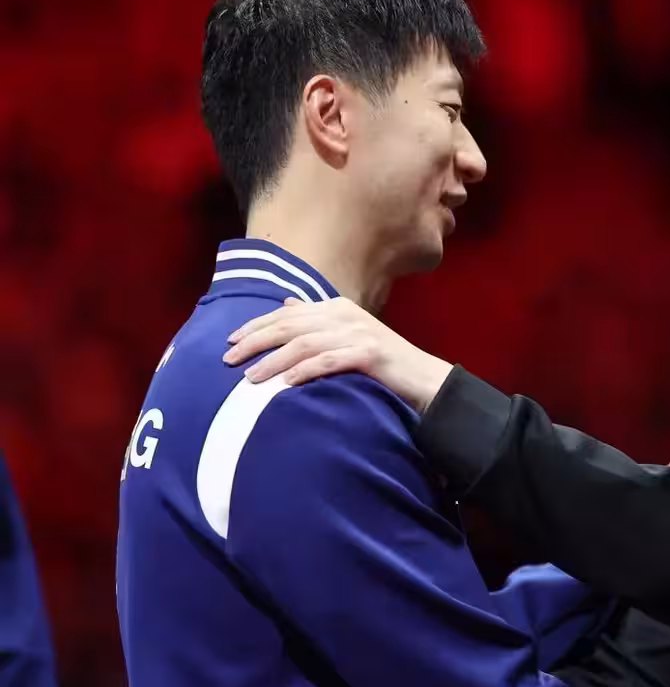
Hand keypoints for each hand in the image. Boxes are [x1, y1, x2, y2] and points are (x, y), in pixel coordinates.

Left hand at [222, 297, 453, 412]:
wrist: (424, 378)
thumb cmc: (382, 362)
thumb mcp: (348, 333)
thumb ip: (317, 319)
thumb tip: (287, 304)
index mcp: (338, 307)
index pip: (288, 313)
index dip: (257, 325)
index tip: (230, 340)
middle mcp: (346, 315)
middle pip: (291, 325)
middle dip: (256, 340)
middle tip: (228, 358)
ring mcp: (359, 333)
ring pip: (306, 343)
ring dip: (274, 360)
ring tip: (250, 378)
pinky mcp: (371, 354)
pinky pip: (330, 361)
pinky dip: (306, 370)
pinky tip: (287, 383)